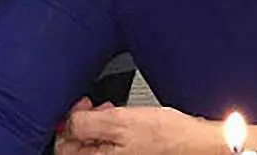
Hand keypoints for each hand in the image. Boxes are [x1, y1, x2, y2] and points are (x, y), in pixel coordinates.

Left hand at [60, 105, 222, 154]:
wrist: (194, 141)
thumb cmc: (164, 135)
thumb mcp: (119, 121)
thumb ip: (87, 122)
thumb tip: (69, 121)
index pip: (62, 146)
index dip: (67, 123)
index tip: (79, 107)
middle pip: (77, 144)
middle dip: (83, 121)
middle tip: (95, 106)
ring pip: (93, 142)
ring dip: (97, 123)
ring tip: (110, 110)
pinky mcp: (128, 154)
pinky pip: (108, 143)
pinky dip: (110, 128)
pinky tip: (120, 118)